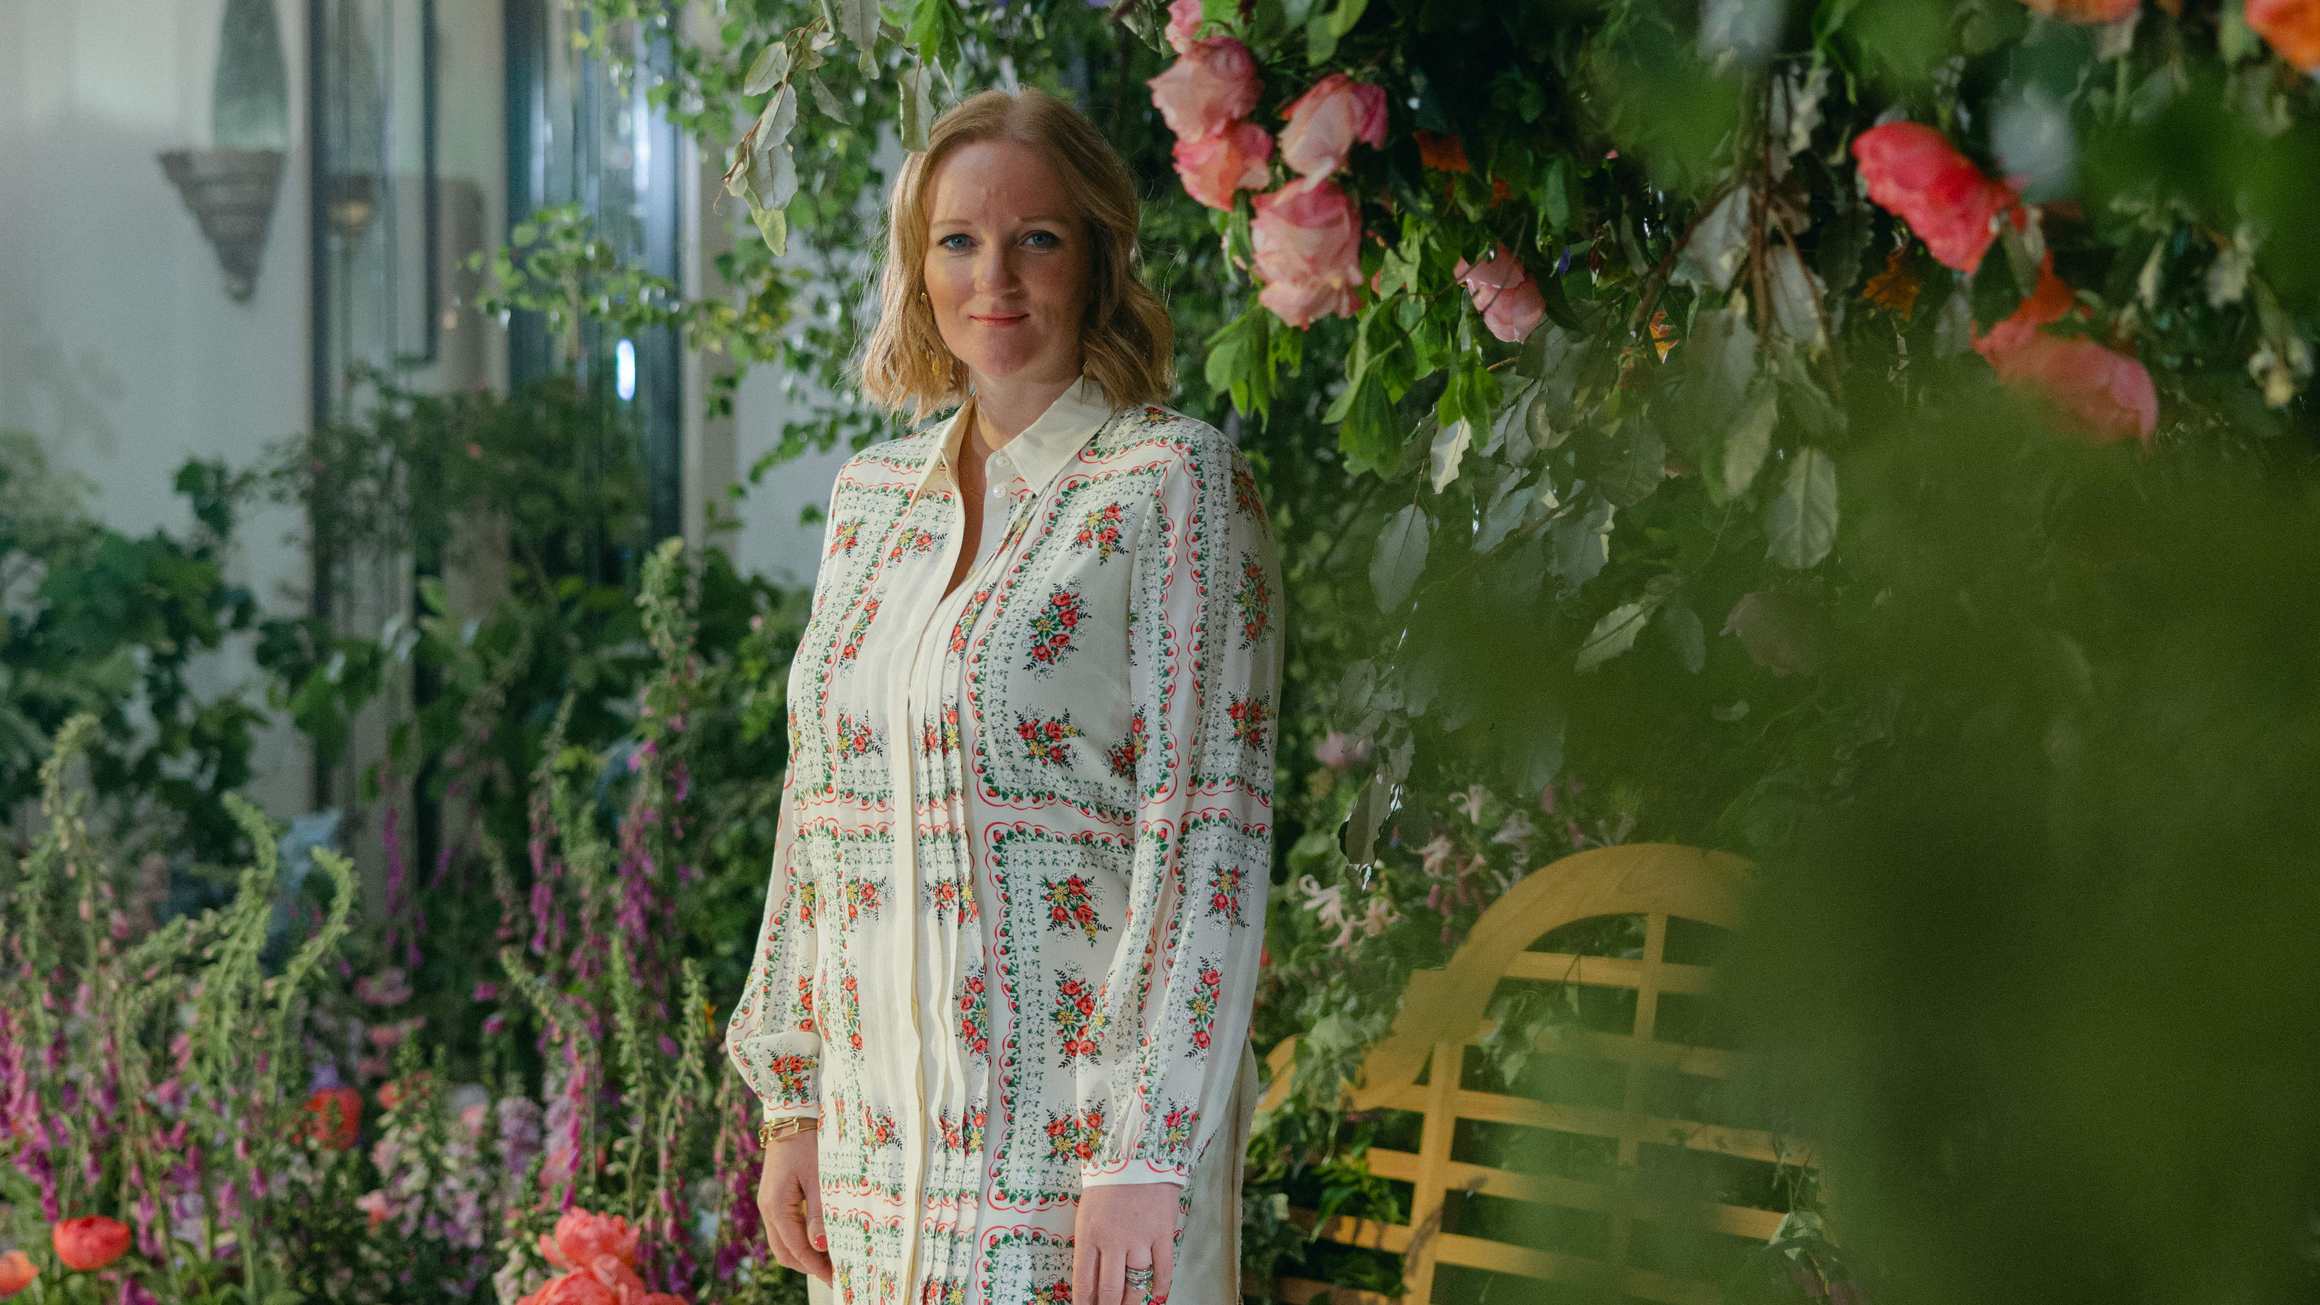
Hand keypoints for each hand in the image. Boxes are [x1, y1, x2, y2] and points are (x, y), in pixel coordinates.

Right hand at [756, 1129, 831, 1284]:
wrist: (793, 1115)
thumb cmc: (809, 1143)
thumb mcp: (819, 1178)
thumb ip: (820, 1213)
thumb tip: (821, 1246)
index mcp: (776, 1206)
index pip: (796, 1249)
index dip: (816, 1267)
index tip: (836, 1278)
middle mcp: (768, 1208)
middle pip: (785, 1253)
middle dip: (809, 1265)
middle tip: (836, 1270)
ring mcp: (768, 1203)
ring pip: (783, 1242)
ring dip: (804, 1253)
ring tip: (831, 1256)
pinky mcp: (774, 1197)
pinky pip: (784, 1228)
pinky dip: (800, 1239)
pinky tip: (820, 1236)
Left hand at [1072, 1182, 1178, 1304]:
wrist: (1136, 1154)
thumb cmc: (1107, 1181)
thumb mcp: (1087, 1211)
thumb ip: (1089, 1242)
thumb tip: (1092, 1276)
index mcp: (1089, 1235)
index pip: (1084, 1281)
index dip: (1085, 1303)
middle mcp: (1113, 1242)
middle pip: (1111, 1289)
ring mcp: (1140, 1239)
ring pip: (1136, 1284)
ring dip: (1132, 1301)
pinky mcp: (1162, 1234)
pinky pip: (1163, 1269)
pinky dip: (1160, 1286)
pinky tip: (1156, 1294)